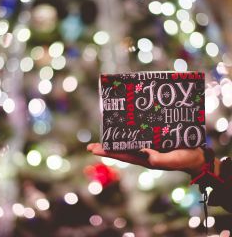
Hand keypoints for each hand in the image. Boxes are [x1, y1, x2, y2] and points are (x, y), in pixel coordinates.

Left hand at [87, 143, 206, 175]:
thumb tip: (144, 153)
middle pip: (121, 149)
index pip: (122, 155)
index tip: (92, 149)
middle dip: (107, 147)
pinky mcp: (154, 138)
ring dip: (117, 137)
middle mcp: (143, 152)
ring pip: (128, 141)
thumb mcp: (173, 160)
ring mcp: (148, 145)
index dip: (107, 152)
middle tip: (90, 144)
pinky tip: (126, 125)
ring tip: (105, 133)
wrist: (196, 156)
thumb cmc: (185, 159)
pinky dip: (130, 131)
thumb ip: (159, 159)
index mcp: (145, 158)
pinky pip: (139, 134)